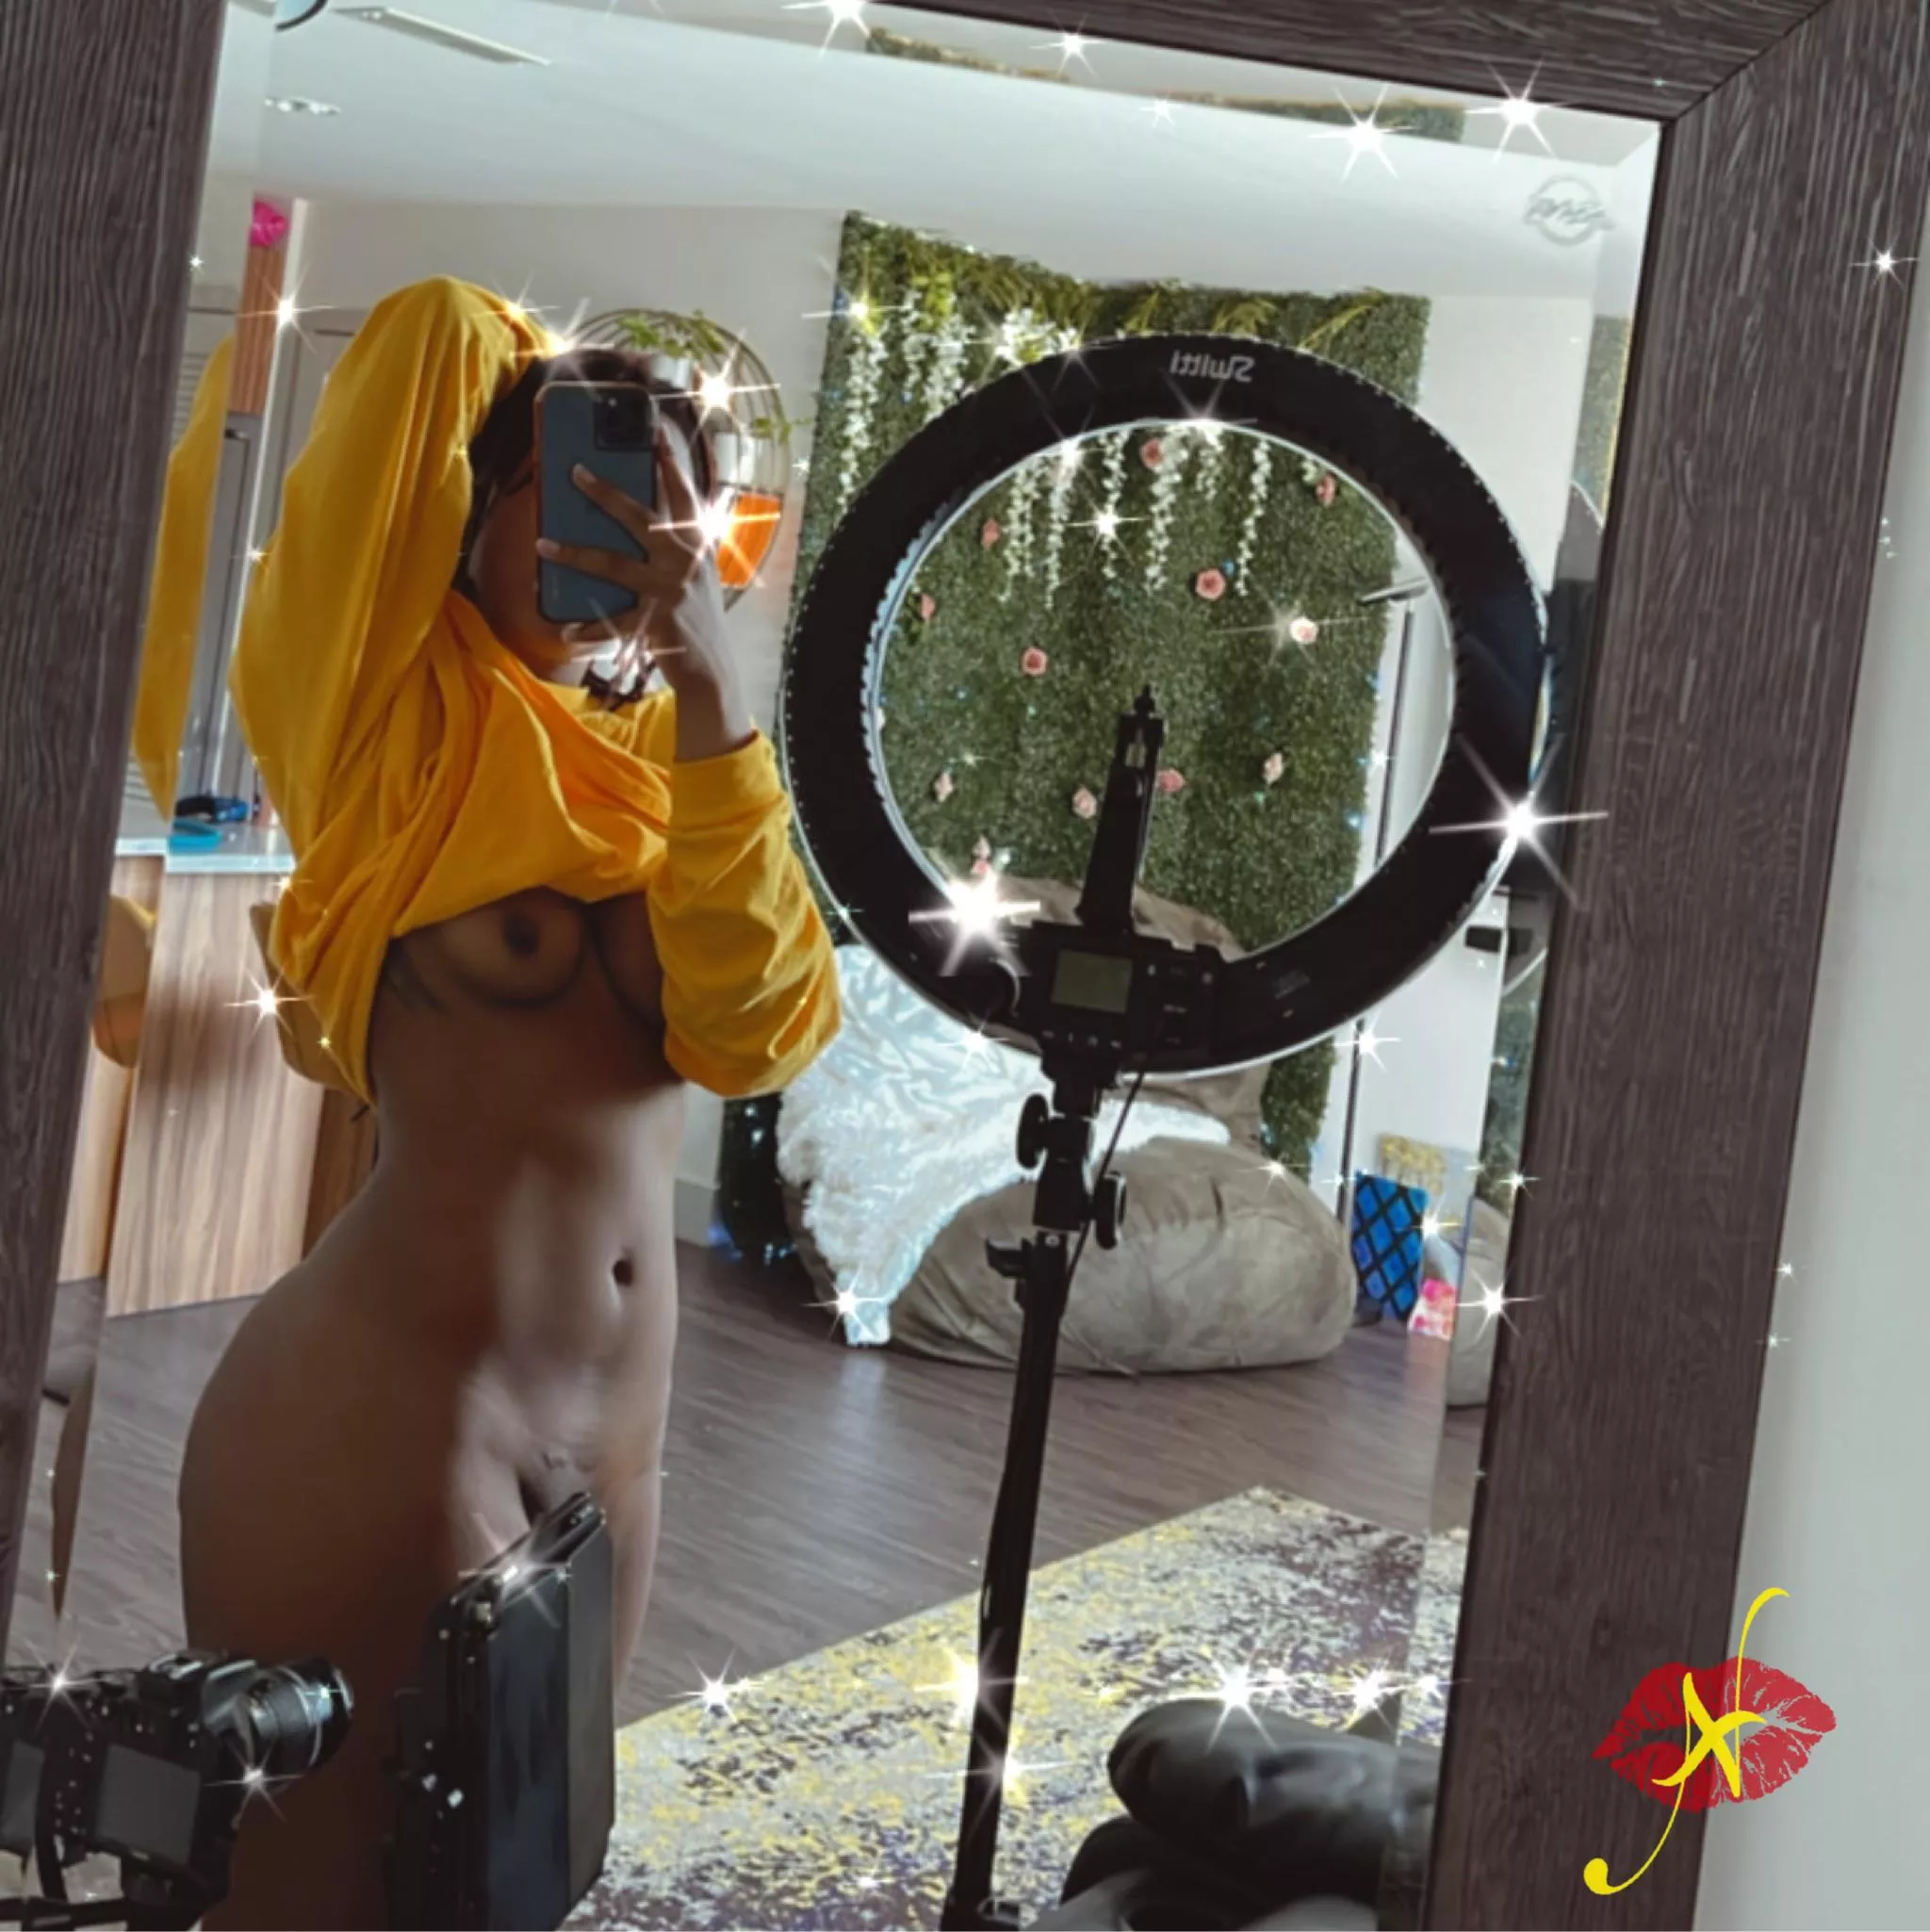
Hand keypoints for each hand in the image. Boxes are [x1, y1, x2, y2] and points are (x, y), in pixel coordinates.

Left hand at [534, 434, 751, 756]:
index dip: (670, 462)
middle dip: (605, 493)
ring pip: (614, 564)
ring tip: (542, 544)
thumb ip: (676, 547)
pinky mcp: (655, 622)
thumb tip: (640, 521)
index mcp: (695, 546)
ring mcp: (668, 590)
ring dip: (574, 554)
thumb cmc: (698, 619)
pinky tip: (564, 629)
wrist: (714, 670)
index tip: (654, 431)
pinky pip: (612, 622)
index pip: (684, 495)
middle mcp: (684, 561)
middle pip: (640, 518)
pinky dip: (587, 627)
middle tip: (574, 471)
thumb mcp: (696, 576)